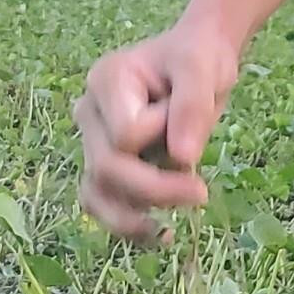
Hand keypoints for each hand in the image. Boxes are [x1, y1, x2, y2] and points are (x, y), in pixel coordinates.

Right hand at [73, 23, 239, 241]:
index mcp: (106, 80)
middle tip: (202, 192)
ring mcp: (92, 141)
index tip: (191, 116)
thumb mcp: (204, 68)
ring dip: (133, 218)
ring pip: (96, 195)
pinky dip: (126, 226)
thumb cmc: (197, 58)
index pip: (125, 134)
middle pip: (107, 168)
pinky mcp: (104, 166)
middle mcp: (88, 112)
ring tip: (168, 231)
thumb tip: (183, 158)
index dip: (162, 137)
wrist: (196, 63)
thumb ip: (193, 105)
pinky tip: (160, 235)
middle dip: (155, 189)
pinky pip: (102, 205)